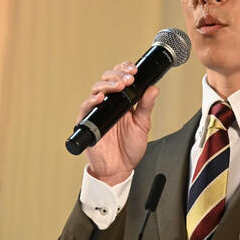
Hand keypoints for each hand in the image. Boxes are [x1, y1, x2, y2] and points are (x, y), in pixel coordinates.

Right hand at [77, 61, 158, 185]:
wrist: (119, 169)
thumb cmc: (128, 148)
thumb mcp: (142, 125)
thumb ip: (146, 106)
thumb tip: (153, 88)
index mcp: (121, 101)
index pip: (120, 78)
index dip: (124, 70)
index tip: (134, 70)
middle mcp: (108, 104)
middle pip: (107, 79)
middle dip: (117, 75)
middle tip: (128, 78)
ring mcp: (97, 112)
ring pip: (96, 89)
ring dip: (108, 84)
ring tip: (119, 86)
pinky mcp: (88, 122)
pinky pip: (86, 108)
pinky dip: (92, 101)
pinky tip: (101, 98)